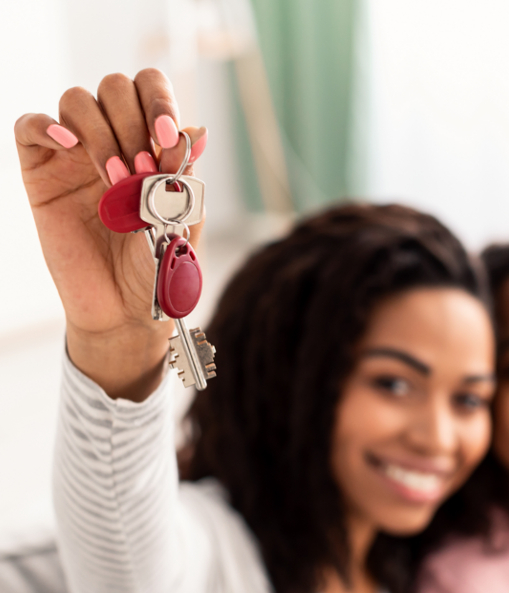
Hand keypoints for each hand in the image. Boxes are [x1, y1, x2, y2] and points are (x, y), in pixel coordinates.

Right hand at [15, 69, 207, 398]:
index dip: (159, 100)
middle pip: (115, 87)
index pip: (150, 88)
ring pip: (77, 101)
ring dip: (102, 133)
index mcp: (151, 144)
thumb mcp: (180, 217)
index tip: (166, 138)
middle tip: (143, 171)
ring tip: (116, 181)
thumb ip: (184, 174)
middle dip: (133, 124)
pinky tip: (70, 147)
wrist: (125, 307)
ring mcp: (76, 155)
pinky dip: (46, 125)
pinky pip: (29, 126)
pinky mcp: (41, 174)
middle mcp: (114, 141)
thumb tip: (197, 131)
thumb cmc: (157, 263)